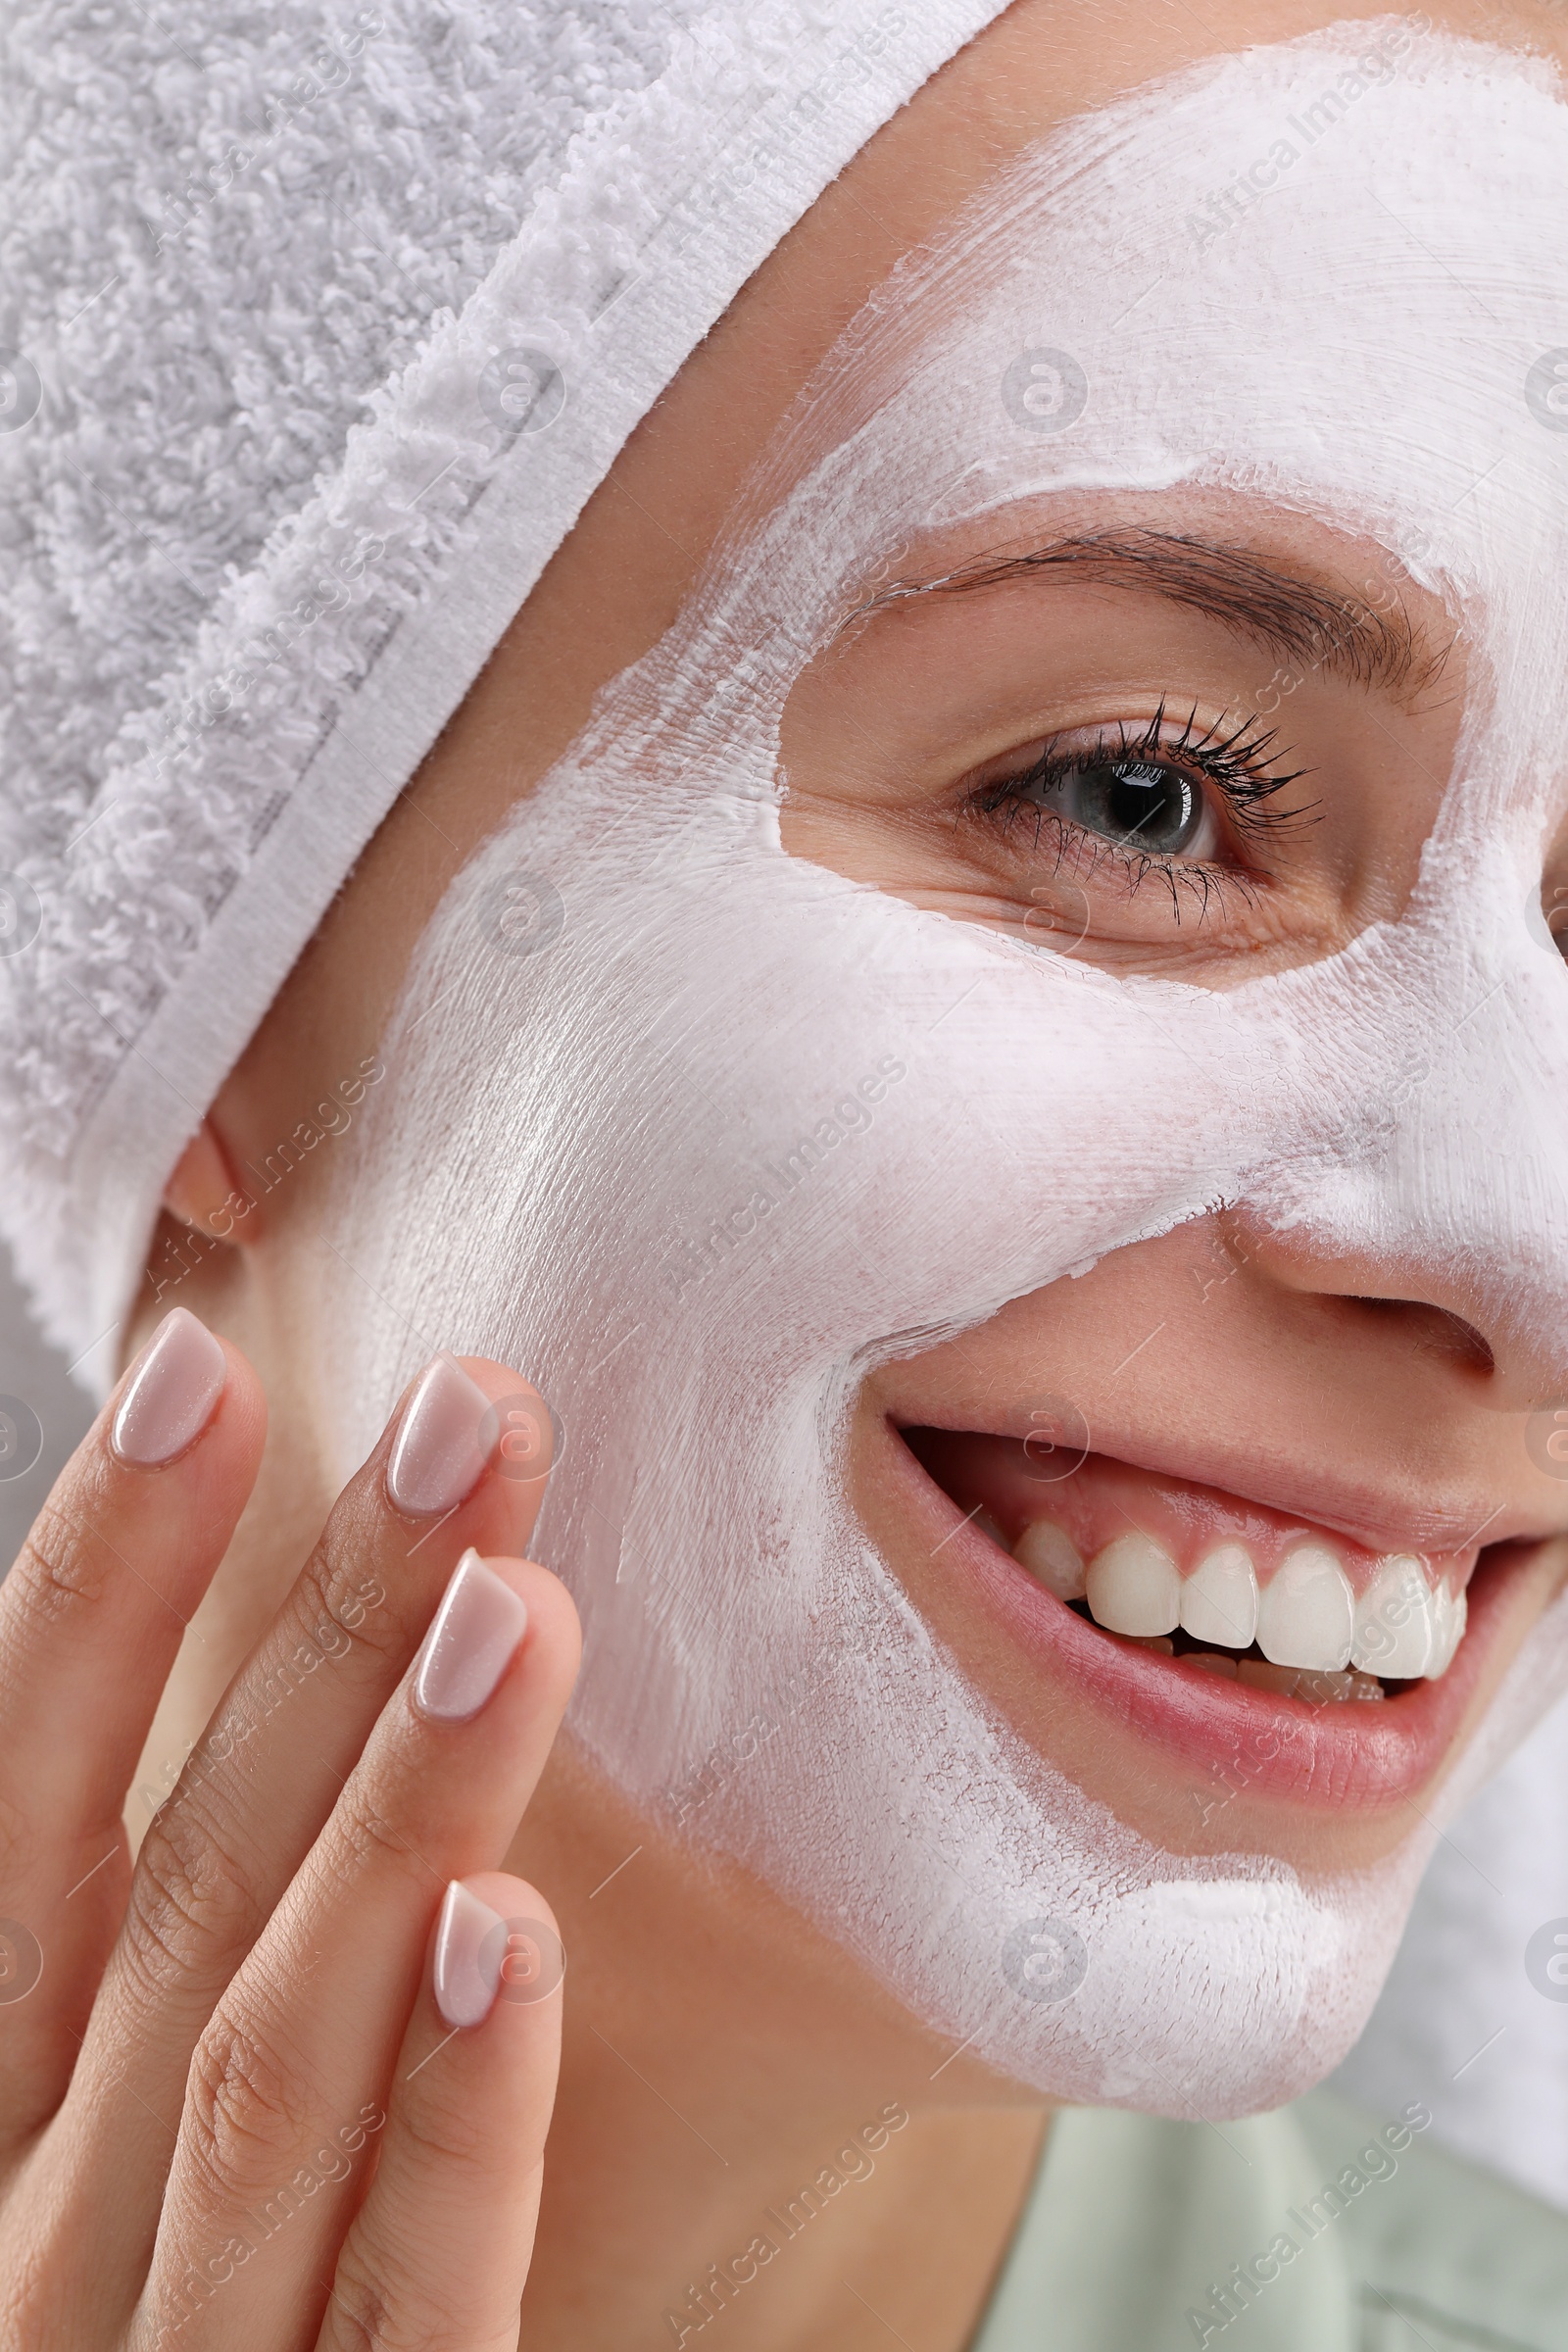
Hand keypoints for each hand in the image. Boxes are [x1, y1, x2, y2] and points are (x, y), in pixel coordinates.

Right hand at [0, 1308, 579, 2346]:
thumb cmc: (106, 2346)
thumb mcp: (59, 2148)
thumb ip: (120, 1962)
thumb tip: (223, 1690)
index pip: (16, 1820)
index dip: (97, 1590)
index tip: (207, 1370)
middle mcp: (29, 2234)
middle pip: (166, 1894)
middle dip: (309, 1635)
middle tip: (464, 1411)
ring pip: (268, 2067)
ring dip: (391, 1817)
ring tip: (516, 1600)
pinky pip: (397, 2304)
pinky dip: (449, 2124)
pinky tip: (508, 1934)